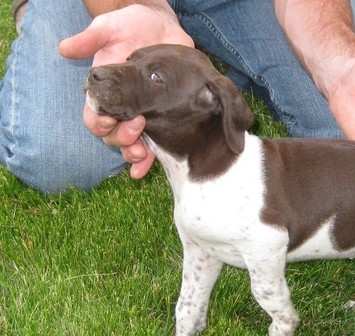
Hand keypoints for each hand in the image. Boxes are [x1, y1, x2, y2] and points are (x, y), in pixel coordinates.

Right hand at [59, 4, 193, 178]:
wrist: (162, 27)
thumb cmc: (132, 26)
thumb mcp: (110, 28)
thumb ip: (91, 39)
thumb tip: (66, 49)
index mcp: (103, 94)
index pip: (93, 117)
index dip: (98, 123)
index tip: (110, 120)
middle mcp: (120, 109)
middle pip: (112, 136)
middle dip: (121, 139)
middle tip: (137, 129)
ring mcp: (141, 115)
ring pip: (130, 144)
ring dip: (134, 154)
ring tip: (143, 154)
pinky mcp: (161, 118)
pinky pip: (154, 144)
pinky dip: (151, 158)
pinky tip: (151, 165)